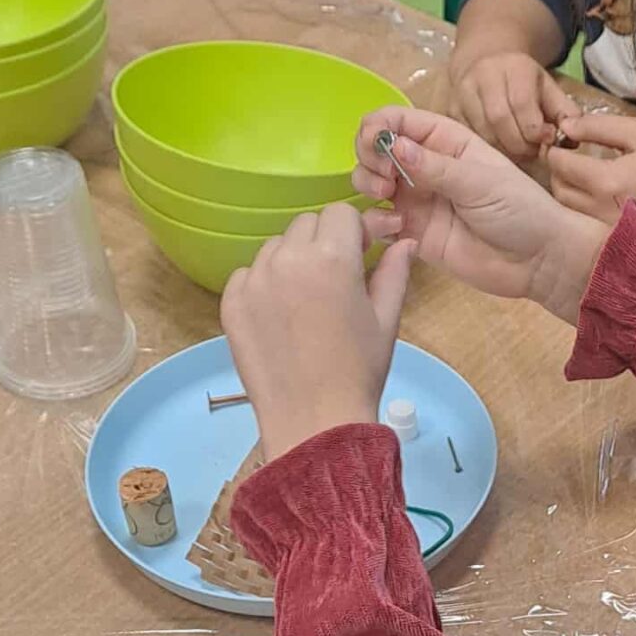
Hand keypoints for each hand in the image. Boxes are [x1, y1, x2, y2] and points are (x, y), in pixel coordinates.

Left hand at [220, 204, 416, 461]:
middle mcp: (288, 260)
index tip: (361, 253)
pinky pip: (248, 274)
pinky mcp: (231, 303)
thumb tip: (404, 241)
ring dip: (293, 260)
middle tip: (336, 280)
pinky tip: (281, 316)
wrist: (314, 422)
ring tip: (306, 301)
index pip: (341, 212)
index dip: (356, 231)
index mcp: (333, 258)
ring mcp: (255, 281)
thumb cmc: (358, 372)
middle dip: (324, 242)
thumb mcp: (386, 318)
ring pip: (276, 247)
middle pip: (307, 224)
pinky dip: (264, 284)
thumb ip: (394, 270)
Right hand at [353, 107, 606, 322]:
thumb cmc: (519, 210)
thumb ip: (434, 166)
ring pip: (371, 181)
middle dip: (369, 156)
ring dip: (367, 183)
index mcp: (445, 141)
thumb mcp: (480, 182)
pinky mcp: (411, 232)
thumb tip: (393, 145)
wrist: (536, 262)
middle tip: (384, 180)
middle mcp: (424, 165)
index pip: (398, 120)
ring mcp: (416, 199)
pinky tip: (395, 228)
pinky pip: (378, 220)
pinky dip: (374, 220)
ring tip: (386, 198)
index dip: (378, 127)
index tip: (376, 146)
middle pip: (376, 147)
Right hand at [452, 49, 572, 160]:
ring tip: (519, 153)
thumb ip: (564, 111)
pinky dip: (486, 149)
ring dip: (503, 150)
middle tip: (533, 153)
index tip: (546, 140)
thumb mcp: (548, 87)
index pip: (522, 104)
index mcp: (514, 67)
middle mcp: (484, 76)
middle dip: (520, 145)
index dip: (535, 129)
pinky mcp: (451, 108)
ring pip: (482, 132)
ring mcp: (463, 92)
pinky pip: (469, 136)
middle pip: (500, 120)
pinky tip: (500, 150)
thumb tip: (573, 138)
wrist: (484, 58)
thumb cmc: (522, 79)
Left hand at [546, 109, 635, 226]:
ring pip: (568, 209)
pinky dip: (581, 210)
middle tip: (573, 158)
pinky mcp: (613, 244)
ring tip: (585, 177)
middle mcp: (600, 212)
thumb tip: (566, 126)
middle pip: (559, 189)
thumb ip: (600, 127)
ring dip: (569, 190)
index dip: (556, 150)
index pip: (559, 164)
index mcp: (607, 181)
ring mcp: (605, 233)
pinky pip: (582, 226)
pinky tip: (597, 198)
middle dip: (560, 171)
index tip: (564, 143)